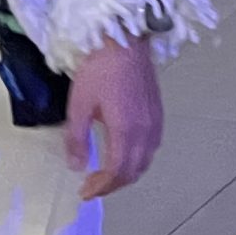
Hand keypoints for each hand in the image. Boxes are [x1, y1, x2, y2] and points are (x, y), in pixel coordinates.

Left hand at [62, 39, 163, 198]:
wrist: (125, 42)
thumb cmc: (99, 71)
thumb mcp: (79, 105)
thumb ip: (77, 139)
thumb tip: (77, 166)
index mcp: (126, 130)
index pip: (118, 171)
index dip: (101, 187)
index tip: (84, 192)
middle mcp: (146, 129)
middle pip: (135, 170)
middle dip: (114, 184)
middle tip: (92, 186)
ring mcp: (155, 121)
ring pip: (147, 159)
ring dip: (128, 172)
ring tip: (107, 173)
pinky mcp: (158, 112)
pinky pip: (152, 146)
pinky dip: (139, 158)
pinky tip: (125, 152)